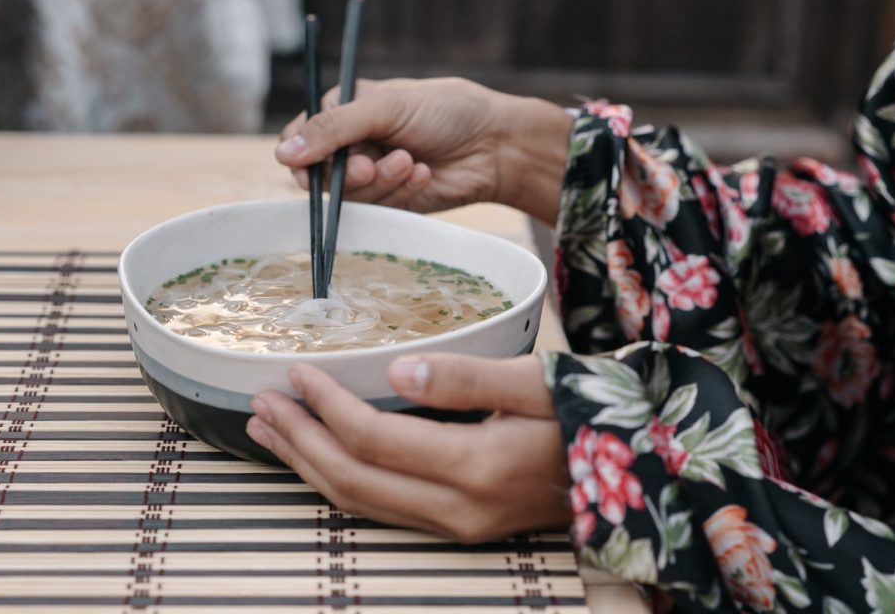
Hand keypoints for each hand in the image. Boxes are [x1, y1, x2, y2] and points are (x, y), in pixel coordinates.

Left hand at [245, 353, 571, 543]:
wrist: (635, 466)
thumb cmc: (587, 409)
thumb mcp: (535, 379)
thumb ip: (466, 375)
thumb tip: (397, 368)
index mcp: (477, 467)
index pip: (375, 439)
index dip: (327, 406)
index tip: (296, 372)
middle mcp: (460, 508)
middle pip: (353, 480)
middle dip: (299, 441)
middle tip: (259, 403)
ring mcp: (458, 526)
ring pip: (361, 504)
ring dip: (309, 466)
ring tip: (268, 431)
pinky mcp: (459, 526)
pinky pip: (383, 510)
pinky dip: (340, 481)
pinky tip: (318, 458)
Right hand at [276, 78, 572, 223]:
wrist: (495, 145)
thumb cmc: (445, 110)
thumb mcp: (386, 107)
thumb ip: (334, 128)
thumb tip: (284, 154)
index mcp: (344, 110)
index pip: (300, 137)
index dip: (302, 155)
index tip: (312, 167)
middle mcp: (353, 144)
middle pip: (321, 174)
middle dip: (349, 173)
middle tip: (371, 165)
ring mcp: (372, 174)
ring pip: (349, 196)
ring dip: (380, 181)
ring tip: (411, 162)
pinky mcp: (392, 200)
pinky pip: (378, 208)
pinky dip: (400, 192)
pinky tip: (423, 174)